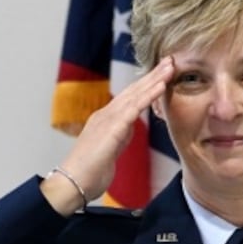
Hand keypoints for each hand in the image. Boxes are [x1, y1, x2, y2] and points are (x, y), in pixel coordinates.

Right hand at [40, 57, 175, 213]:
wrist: (72, 183)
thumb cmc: (88, 173)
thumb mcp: (109, 151)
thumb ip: (119, 137)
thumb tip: (129, 128)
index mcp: (105, 121)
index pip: (129, 98)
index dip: (145, 85)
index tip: (161, 75)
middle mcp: (105, 115)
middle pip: (133, 90)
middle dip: (152, 75)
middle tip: (169, 61)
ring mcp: (108, 119)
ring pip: (135, 94)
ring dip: (154, 79)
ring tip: (170, 66)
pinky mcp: (112, 128)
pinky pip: (135, 107)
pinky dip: (149, 94)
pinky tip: (161, 85)